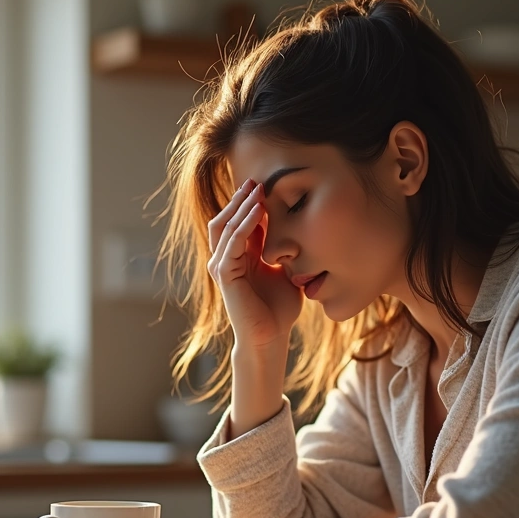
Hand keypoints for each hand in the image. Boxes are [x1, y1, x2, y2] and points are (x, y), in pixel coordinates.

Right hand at [207, 179, 303, 350]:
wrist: (270, 337)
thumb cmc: (279, 308)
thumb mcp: (285, 271)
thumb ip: (284, 251)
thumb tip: (297, 229)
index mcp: (237, 257)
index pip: (237, 222)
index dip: (247, 202)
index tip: (263, 184)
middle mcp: (224, 259)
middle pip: (224, 219)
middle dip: (239, 198)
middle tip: (255, 180)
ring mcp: (221, 266)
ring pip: (224, 226)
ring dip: (240, 206)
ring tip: (257, 189)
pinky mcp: (224, 275)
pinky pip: (231, 242)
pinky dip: (244, 224)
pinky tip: (259, 210)